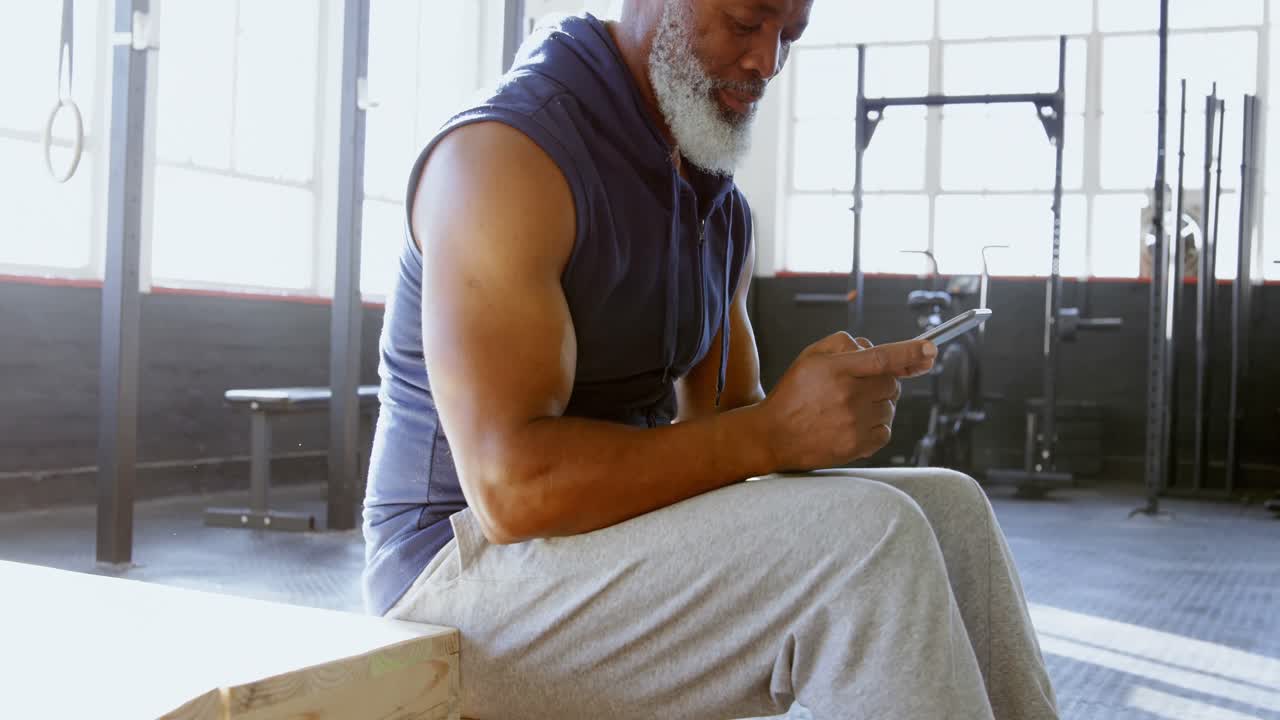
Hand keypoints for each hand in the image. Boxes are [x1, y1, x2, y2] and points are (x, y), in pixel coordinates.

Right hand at [756, 332, 936, 471]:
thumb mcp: (810, 357)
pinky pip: (885, 431)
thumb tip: (872, 346)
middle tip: (862, 385)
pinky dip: (876, 426)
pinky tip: (854, 423)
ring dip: (879, 404)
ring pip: (890, 407)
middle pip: (892, 383)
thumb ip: (843, 344)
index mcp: (836, 370)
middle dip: (884, 380)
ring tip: (851, 407)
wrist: (773, 435)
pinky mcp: (857, 447)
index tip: (930, 349)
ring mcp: (854, 424)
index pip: (882, 358)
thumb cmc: (792, 394)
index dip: (910, 352)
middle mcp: (848, 397)